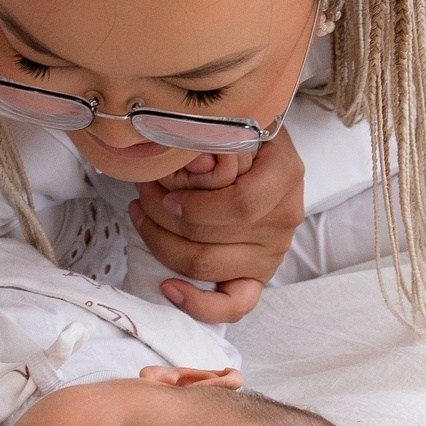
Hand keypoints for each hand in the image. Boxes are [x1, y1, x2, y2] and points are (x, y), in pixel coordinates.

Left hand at [126, 128, 306, 322]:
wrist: (263, 153)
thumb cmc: (243, 134)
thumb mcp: (236, 119)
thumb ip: (217, 135)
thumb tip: (196, 160)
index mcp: (284, 177)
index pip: (240, 205)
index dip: (194, 204)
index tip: (162, 188)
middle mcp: (283, 220)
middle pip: (212, 237)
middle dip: (161, 216)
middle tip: (142, 192)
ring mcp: (272, 253)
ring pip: (207, 266)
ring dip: (161, 242)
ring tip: (141, 215)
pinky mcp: (257, 277)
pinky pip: (234, 305)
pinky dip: (198, 304)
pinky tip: (168, 287)